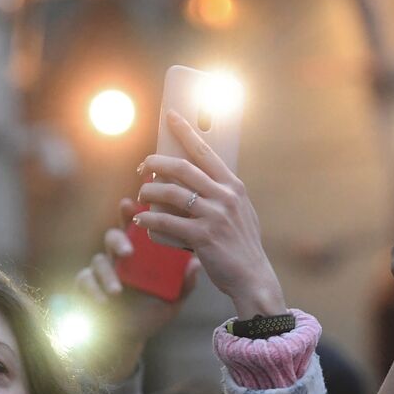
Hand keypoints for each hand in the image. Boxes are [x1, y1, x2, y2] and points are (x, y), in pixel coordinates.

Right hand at [73, 198, 200, 379]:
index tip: (133, 204)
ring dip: (108, 274)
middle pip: (113, 236)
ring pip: (98, 260)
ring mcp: (102, 270)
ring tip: (118, 291)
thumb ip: (183, 284)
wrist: (130, 336)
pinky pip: (85, 282)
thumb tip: (196, 265)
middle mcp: (118, 256)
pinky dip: (93, 290)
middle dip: (119, 240)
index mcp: (140, 252)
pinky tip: (103, 301)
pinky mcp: (87, 286)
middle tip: (128, 252)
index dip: (133, 214)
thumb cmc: (152, 311)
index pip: (136, 228)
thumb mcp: (172, 299)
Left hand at [135, 111, 285, 317]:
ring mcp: (215, 215)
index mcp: (233, 186)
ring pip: (171, 193)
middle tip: (142, 167)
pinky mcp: (203, 236)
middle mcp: (226, 196)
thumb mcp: (239, 212)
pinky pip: (167, 222)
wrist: (252, 277)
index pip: (206, 152)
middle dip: (157, 163)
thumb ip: (221, 194)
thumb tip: (195, 177)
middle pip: (183, 168)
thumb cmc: (240, 244)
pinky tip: (141, 221)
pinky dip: (150, 220)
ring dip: (149, 191)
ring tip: (141, 194)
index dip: (186, 132)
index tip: (171, 116)